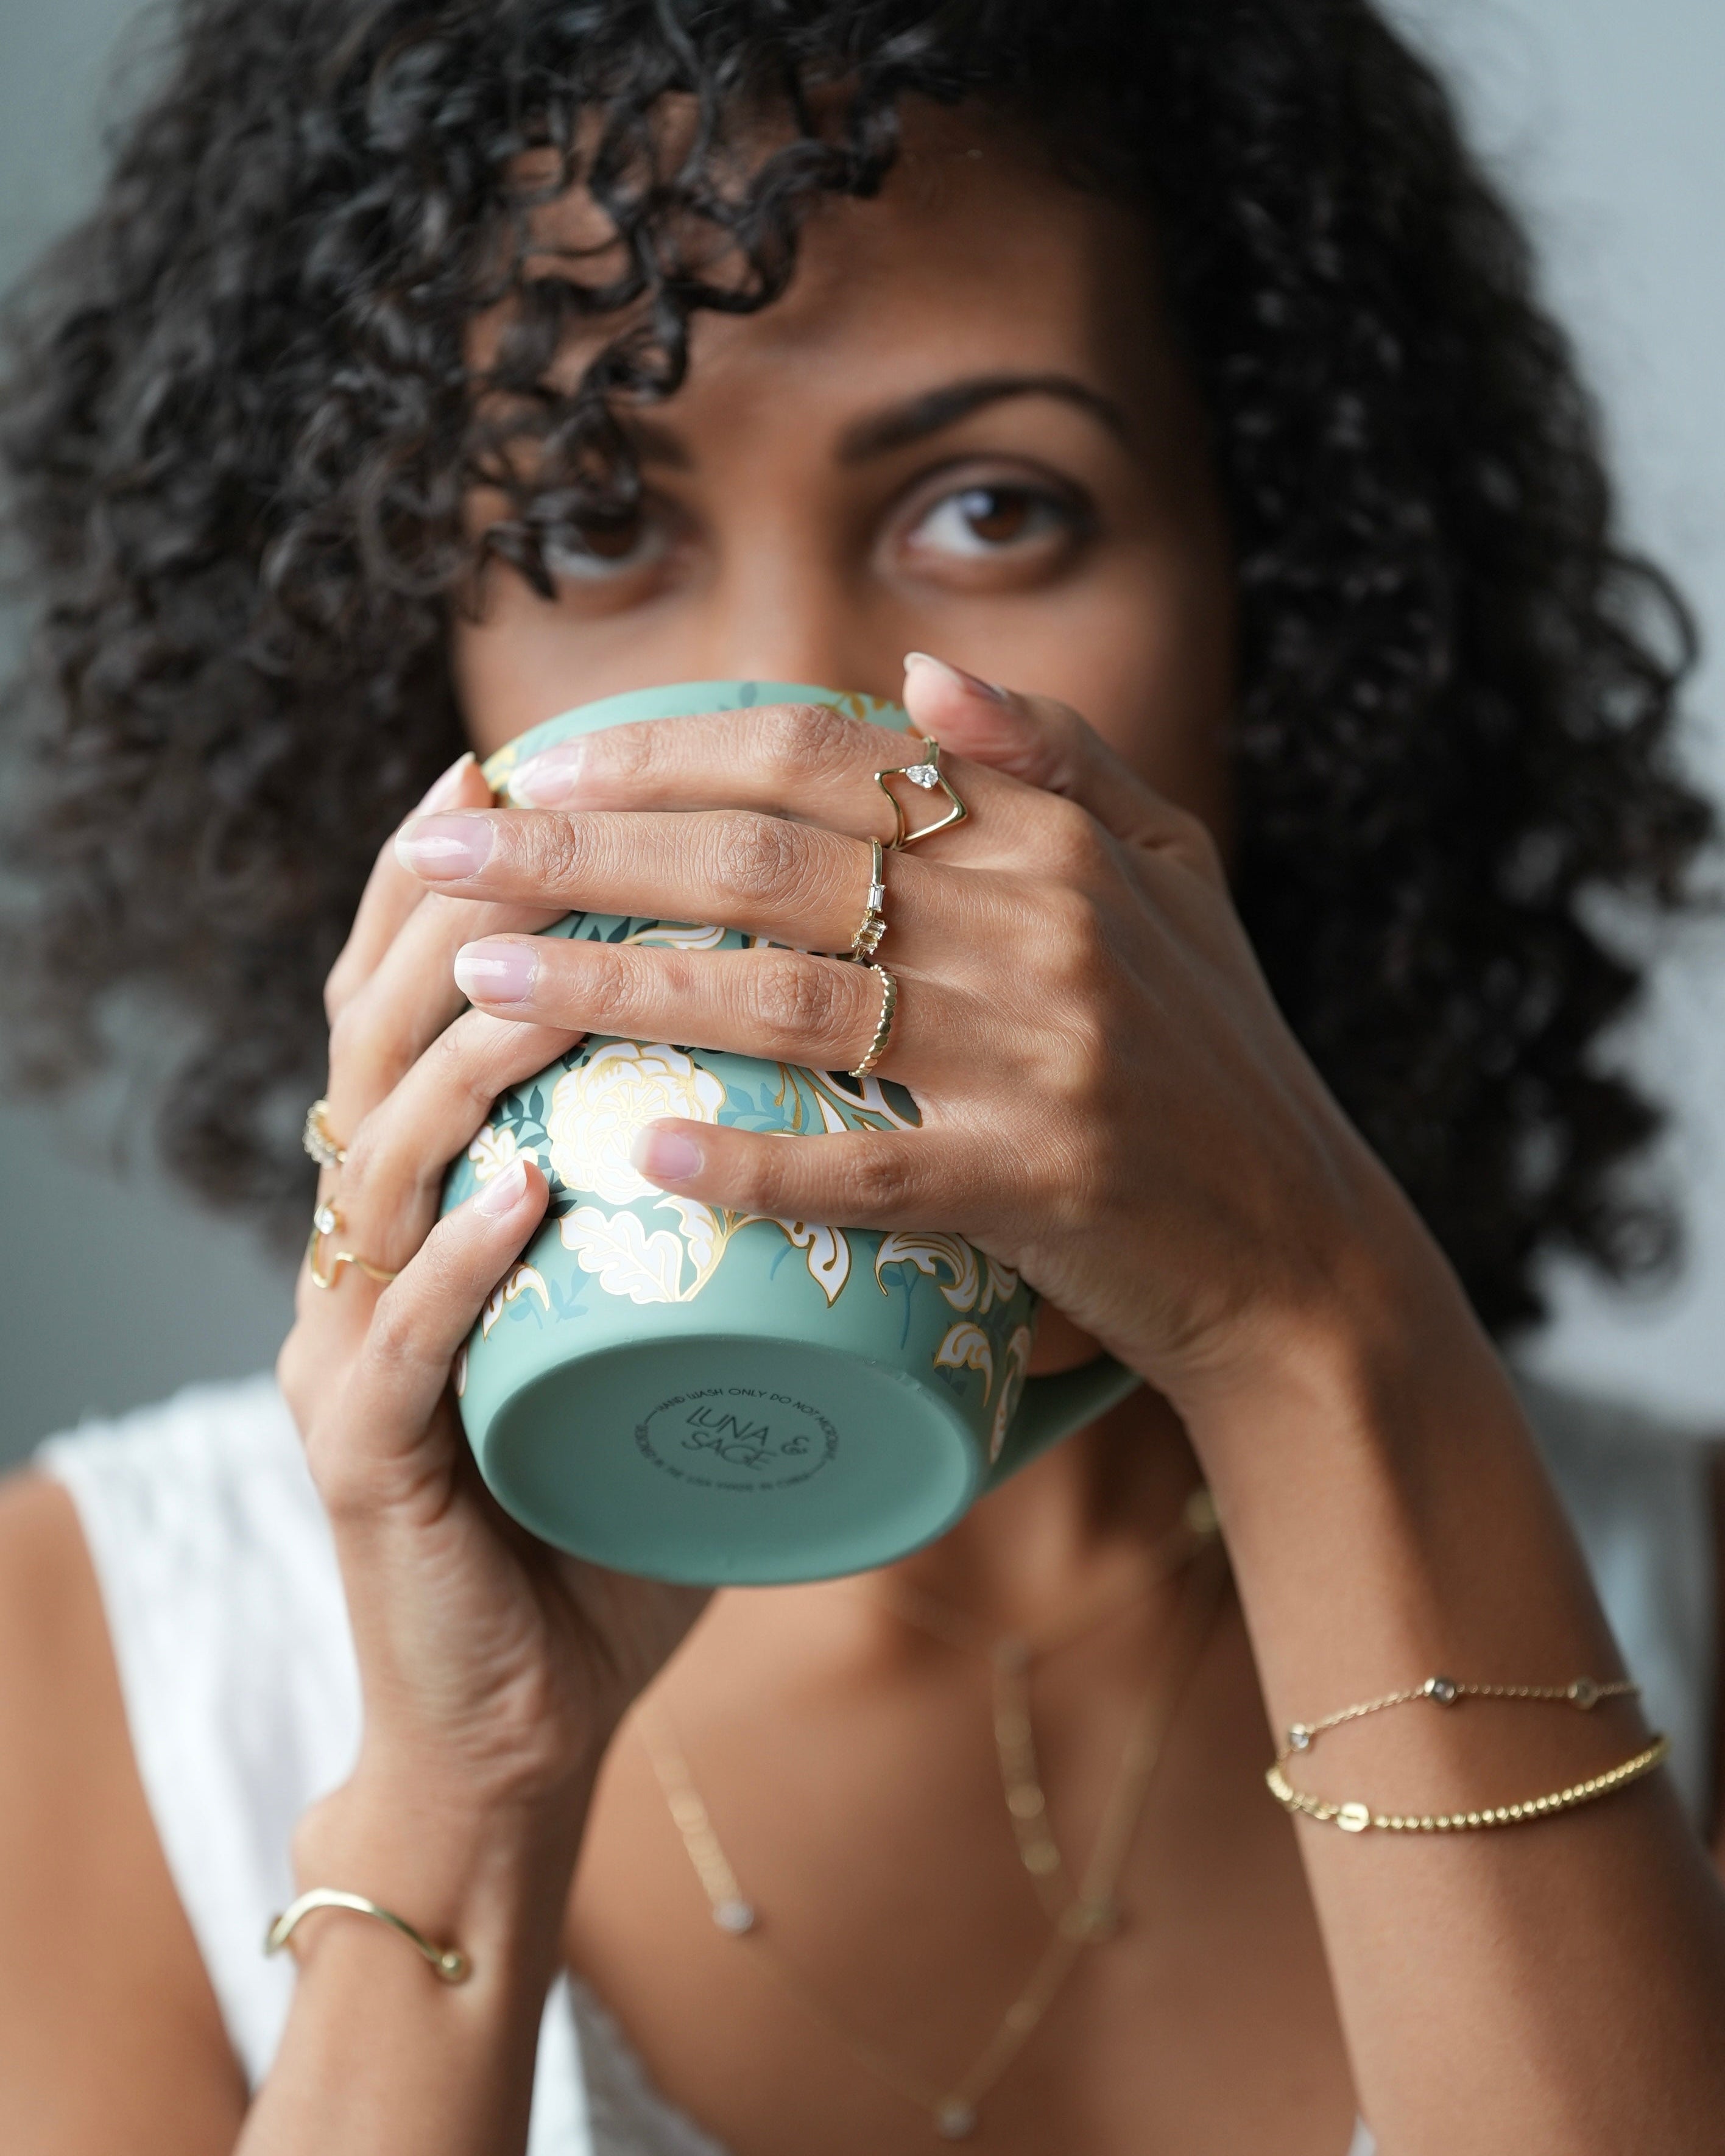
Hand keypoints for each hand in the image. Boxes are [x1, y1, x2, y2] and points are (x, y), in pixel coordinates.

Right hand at [276, 751, 707, 1828]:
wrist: (536, 1703)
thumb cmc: (625, 1497)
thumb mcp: (673, 1320)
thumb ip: (736, 1206)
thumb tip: (904, 1099)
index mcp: (430, 1199)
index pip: (419, 1006)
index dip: (453, 881)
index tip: (527, 764)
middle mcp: (368, 1252)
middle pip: (373, 1047)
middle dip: (436, 920)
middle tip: (511, 814)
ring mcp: (351, 1354)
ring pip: (370, 1171)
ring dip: (450, 1062)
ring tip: (535, 973)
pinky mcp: (371, 1464)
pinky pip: (402, 1345)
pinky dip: (459, 1260)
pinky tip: (525, 1189)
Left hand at [397, 658, 1416, 1415]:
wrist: (1302, 1249)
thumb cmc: (1217, 1061)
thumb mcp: (1173, 874)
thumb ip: (1059, 760)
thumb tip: (917, 679)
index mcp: (1054, 837)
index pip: (823, 756)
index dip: (663, 751)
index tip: (535, 766)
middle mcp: (1041, 923)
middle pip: (765, 860)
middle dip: (581, 851)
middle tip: (441, 857)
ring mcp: (1039, 1055)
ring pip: (782, 999)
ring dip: (613, 988)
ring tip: (476, 983)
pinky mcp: (1038, 1184)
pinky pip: (862, 1164)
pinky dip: (745, 1159)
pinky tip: (632, 1149)